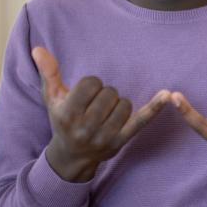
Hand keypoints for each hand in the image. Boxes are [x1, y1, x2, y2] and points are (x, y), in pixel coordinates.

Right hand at [32, 47, 169, 182]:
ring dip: (118, 104)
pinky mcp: (122, 141)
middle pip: (109, 93)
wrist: (71, 157)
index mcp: (67, 114)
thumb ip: (48, 72)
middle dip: (105, 95)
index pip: (91, 84)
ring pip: (124, 104)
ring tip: (106, 113)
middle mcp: (85, 128)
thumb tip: (38, 49)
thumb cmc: (62, 121)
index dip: (91, 85)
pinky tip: (168, 95)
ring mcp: (105, 136)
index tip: (86, 95)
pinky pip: (142, 120)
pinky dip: (155, 107)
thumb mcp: (52, 98)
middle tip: (96, 106)